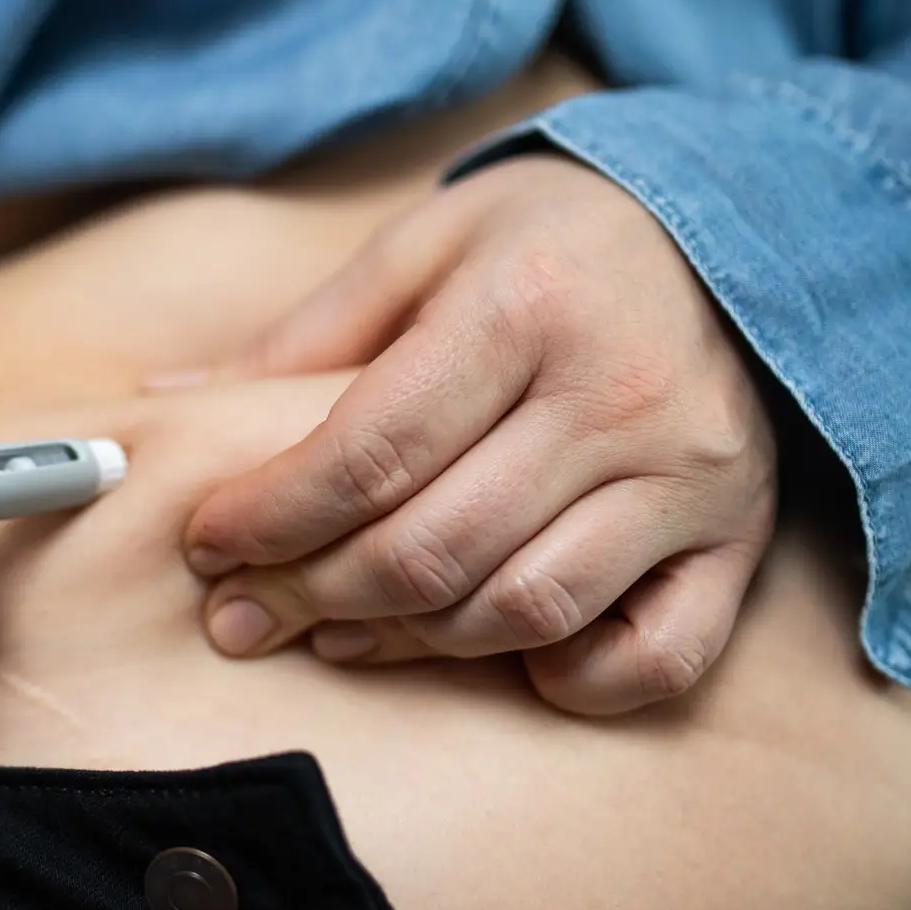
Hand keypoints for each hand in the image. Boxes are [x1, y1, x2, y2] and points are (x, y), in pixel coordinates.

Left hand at [178, 153, 777, 713]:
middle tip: (243, 615)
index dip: (271, 515)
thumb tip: (171, 407)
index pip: (370, 450)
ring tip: (339, 630)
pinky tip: (500, 652)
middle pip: (433, 546)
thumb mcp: (428, 244)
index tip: (207, 542)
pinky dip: (569, 680)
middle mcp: (619, 394)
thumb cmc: (554, 241)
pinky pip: (653, 660)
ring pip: (525, 610)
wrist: (734, 229)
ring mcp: (691, 476)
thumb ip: (308, 334)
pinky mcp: (739, 539)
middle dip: (311, 595)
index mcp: (526, 304)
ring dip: (411, 643)